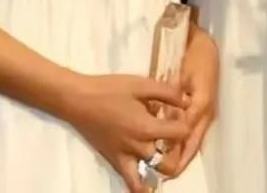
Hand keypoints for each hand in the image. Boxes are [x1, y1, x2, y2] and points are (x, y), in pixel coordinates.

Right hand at [69, 73, 190, 192]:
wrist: (79, 100)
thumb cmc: (110, 89)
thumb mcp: (141, 84)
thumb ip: (167, 93)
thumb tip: (187, 101)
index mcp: (147, 127)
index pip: (180, 133)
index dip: (185, 122)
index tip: (180, 113)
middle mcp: (139, 148)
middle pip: (170, 161)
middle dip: (177, 150)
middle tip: (174, 135)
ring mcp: (126, 158)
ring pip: (152, 177)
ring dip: (162, 168)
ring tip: (164, 154)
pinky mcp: (115, 162)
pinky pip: (131, 182)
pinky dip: (141, 185)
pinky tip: (147, 180)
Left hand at [175, 25, 218, 173]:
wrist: (203, 40)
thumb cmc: (193, 54)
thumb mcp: (183, 74)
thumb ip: (175, 98)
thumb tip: (169, 119)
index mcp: (202, 105)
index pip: (188, 136)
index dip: (176, 152)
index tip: (164, 166)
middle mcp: (206, 112)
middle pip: (193, 143)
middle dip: (179, 159)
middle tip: (165, 173)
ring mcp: (205, 109)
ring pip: (194, 138)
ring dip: (181, 151)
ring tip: (166, 165)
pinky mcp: (202, 104)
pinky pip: (194, 127)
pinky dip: (184, 139)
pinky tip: (171, 144)